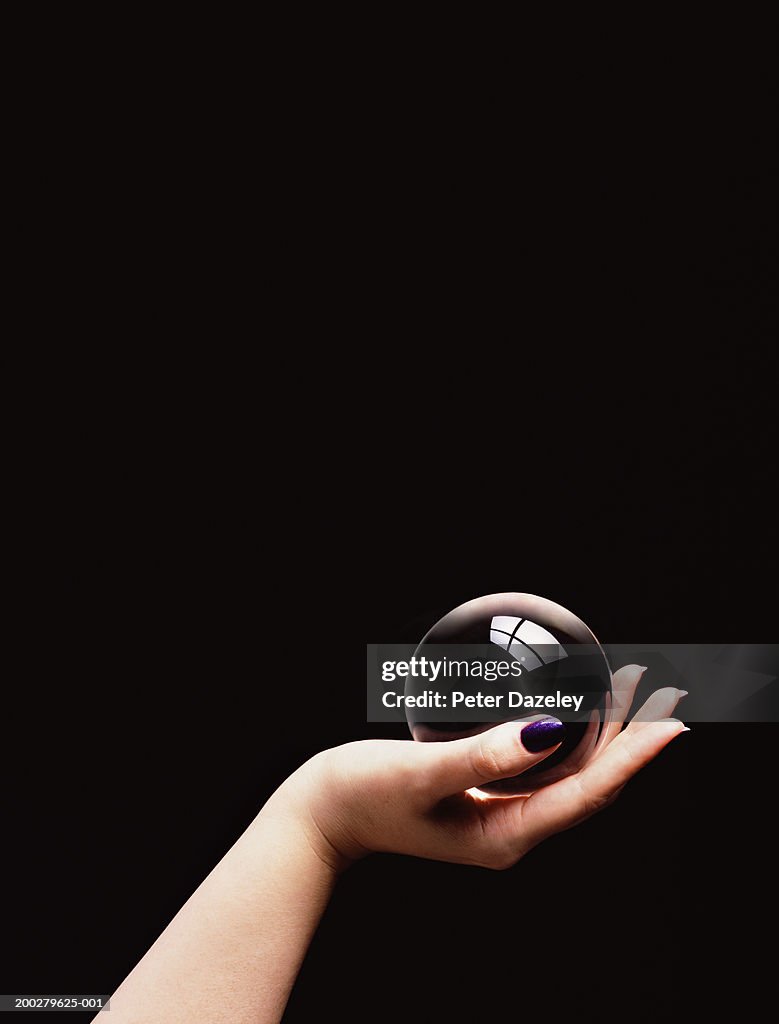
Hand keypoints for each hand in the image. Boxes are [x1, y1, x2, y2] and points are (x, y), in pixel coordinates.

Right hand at [270, 665, 686, 871]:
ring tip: (628, 694)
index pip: (588, 794)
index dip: (633, 757)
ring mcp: (498, 818)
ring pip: (570, 777)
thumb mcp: (421, 774)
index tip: (668, 722)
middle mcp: (511, 831)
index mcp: (505, 835)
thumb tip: (547, 731)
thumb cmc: (363, 794)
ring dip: (604, 737)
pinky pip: (543, 770)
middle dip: (630, 742)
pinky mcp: (483, 801)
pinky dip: (568, 739)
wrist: (321, 815)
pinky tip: (568, 714)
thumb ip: (483, 756)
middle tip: (661, 694)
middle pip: (589, 786)